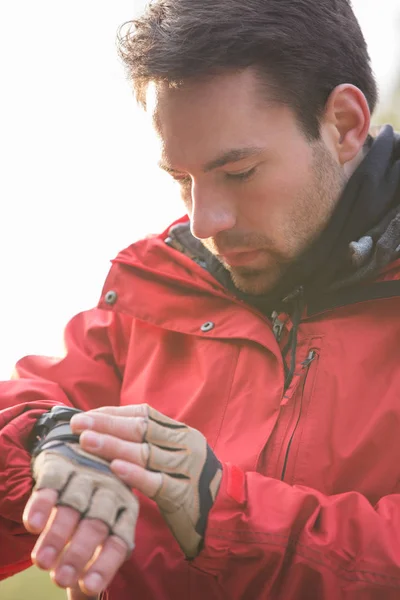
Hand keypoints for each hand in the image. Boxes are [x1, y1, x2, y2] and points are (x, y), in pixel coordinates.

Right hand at [23, 421, 138, 595]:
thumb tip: (86, 598)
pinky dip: (42, 504)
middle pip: (96, 523)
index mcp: (125, 510)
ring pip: (73, 505)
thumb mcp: (100, 531)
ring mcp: (86, 475)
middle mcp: (110, 491)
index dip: (105, 564)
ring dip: (57, 534)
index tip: (89, 587)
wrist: (80, 450)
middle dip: (78, 552)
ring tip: (42, 562)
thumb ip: (94, 563)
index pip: (120, 540)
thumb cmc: (92, 504)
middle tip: (60, 578)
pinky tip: (32, 526)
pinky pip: (51, 484)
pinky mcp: (62, 464)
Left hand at [71, 404, 222, 557]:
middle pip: (142, 430)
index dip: (113, 413)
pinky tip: (114, 467)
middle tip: (79, 424)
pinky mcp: (184, 495)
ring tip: (86, 441)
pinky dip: (134, 474)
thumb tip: (104, 427)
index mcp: (180, 432)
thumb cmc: (188, 482)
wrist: (224, 513)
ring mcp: (186, 469)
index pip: (144, 415)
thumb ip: (148, 441)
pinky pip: (157, 482)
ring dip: (113, 445)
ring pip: (146, 453)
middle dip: (107, 425)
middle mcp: (185, 445)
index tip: (86, 415)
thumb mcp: (173, 455)